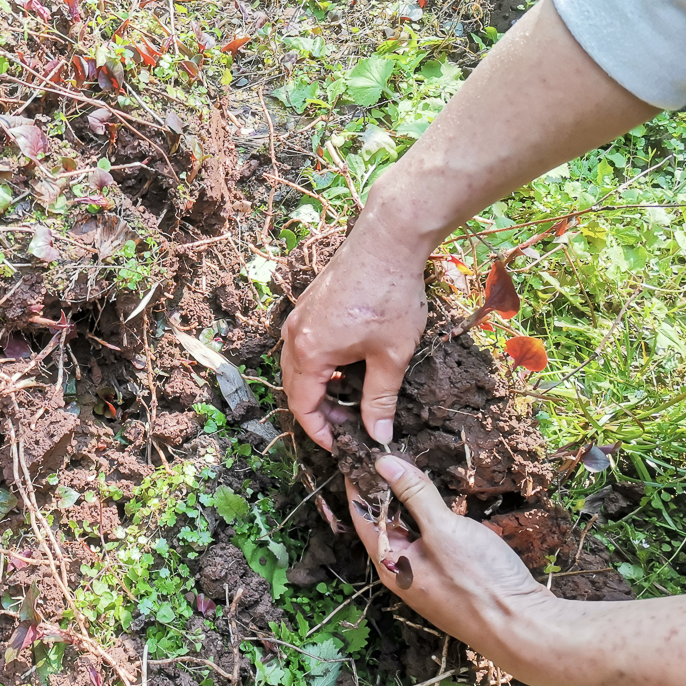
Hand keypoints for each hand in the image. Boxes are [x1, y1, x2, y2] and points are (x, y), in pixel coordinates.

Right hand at [280, 217, 428, 449]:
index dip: (319, 431)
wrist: (388, 240)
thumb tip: (377, 435)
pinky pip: (303, 346)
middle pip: (294, 388)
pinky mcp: (309, 305)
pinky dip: (319, 366)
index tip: (341, 445)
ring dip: (318, 389)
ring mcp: (298, 318)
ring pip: (297, 367)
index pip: (302, 406)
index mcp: (309, 352)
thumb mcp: (391, 356)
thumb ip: (380, 399)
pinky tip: (345, 368)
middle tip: (348, 427)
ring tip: (348, 400)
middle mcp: (294, 336)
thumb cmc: (390, 296)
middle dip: (318, 412)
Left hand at [346, 454, 554, 652]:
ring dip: (411, 502)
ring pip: (412, 532)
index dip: (359, 483)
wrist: (525, 627)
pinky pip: (433, 542)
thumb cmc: (480, 580)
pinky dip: (433, 519)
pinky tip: (441, 502)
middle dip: (386, 490)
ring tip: (411, 468)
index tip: (358, 454)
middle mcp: (403, 572)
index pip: (363, 515)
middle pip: (386, 523)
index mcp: (390, 563)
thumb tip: (383, 463)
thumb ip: (413, 494)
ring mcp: (428, 577)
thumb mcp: (443, 529)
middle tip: (388, 454)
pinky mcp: (452, 578)